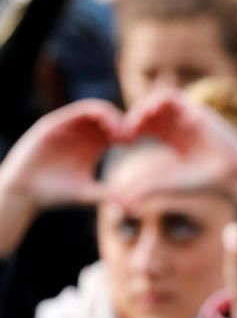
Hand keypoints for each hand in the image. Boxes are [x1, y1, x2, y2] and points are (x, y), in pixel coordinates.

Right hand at [0, 100, 120, 255]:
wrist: (23, 193)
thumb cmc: (54, 194)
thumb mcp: (85, 193)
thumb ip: (107, 195)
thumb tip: (133, 208)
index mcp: (94, 144)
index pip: (117, 129)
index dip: (128, 131)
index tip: (132, 143)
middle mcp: (82, 133)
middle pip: (110, 116)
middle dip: (122, 122)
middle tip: (128, 136)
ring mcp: (68, 127)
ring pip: (95, 110)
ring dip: (110, 116)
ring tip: (117, 132)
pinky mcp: (54, 124)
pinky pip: (76, 111)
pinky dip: (91, 114)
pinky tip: (98, 127)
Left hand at [122, 91, 236, 212]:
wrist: (232, 172)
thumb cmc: (205, 181)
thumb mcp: (170, 182)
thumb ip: (149, 188)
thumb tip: (125, 204)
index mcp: (174, 139)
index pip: (148, 125)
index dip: (132, 129)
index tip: (124, 141)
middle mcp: (181, 124)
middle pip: (151, 111)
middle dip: (135, 118)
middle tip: (125, 132)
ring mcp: (189, 115)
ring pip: (158, 100)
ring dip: (143, 107)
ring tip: (136, 122)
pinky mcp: (196, 109)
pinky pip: (172, 96)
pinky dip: (157, 100)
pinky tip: (149, 113)